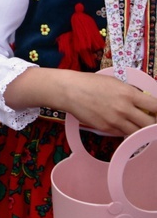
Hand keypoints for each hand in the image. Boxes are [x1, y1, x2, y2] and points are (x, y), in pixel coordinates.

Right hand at [6, 68, 156, 136]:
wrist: (69, 91)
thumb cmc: (91, 83)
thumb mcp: (115, 83)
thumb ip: (131, 93)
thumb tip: (144, 102)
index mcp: (129, 94)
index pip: (156, 107)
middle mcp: (125, 109)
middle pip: (150, 124)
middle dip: (153, 124)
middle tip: (151, 122)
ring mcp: (115, 121)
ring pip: (138, 132)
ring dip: (141, 130)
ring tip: (138, 125)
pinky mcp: (106, 129)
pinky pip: (123, 133)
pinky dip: (126, 131)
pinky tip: (122, 124)